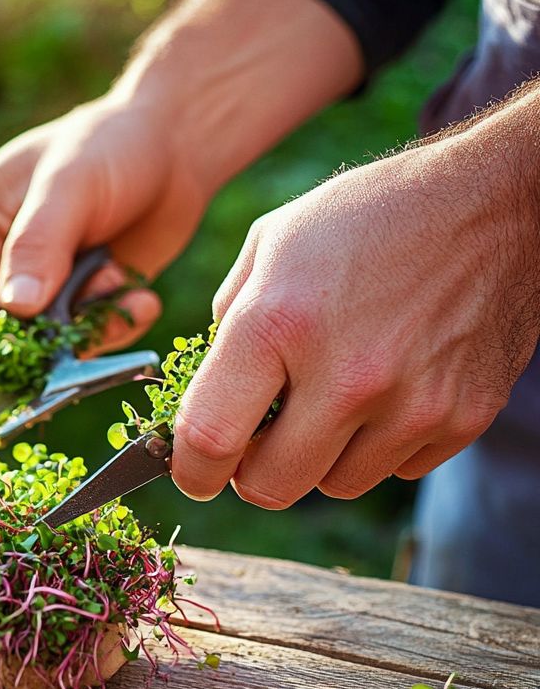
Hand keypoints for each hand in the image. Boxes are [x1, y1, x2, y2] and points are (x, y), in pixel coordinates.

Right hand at [0, 95, 210, 350]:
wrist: (176, 145)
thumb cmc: (109, 147)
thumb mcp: (68, 186)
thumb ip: (38, 243)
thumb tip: (17, 306)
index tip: (21, 341)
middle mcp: (8, 263)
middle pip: (8, 328)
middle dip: (48, 332)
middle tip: (87, 315)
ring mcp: (52, 285)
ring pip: (55, 340)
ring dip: (91, 324)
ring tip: (119, 279)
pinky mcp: (93, 299)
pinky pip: (96, 336)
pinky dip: (120, 325)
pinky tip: (145, 299)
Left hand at [171, 128, 539, 506]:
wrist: (497, 202)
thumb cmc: (370, 216)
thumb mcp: (273, 243)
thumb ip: (228, 321)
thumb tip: (205, 390)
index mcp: (278, 324)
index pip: (210, 439)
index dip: (191, 470)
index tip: (193, 472)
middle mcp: (346, 375)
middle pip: (270, 485)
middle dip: (251, 471)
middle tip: (257, 438)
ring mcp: (411, 404)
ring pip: (334, 484)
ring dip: (319, 457)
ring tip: (330, 397)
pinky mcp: (463, 418)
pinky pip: (396, 469)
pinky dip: (380, 445)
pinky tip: (386, 390)